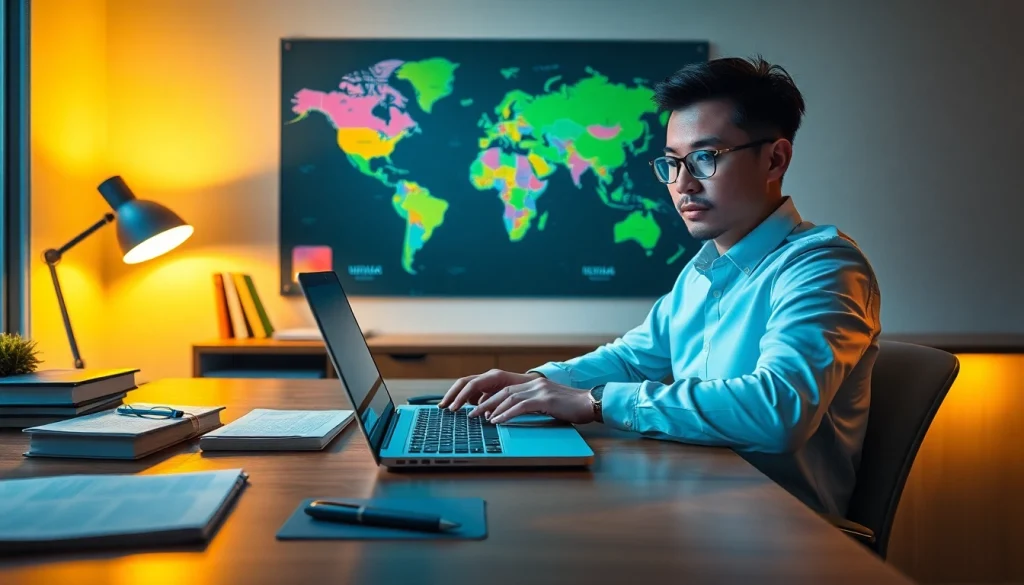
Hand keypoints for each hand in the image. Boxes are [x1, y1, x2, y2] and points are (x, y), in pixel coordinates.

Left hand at [439, 369, 594, 424]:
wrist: (590, 403)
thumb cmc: (569, 408)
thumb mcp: (544, 404)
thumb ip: (526, 405)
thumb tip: (504, 414)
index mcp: (530, 384)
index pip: (501, 387)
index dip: (484, 396)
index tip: (470, 407)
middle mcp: (532, 383)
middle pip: (499, 390)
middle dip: (480, 401)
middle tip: (466, 412)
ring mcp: (539, 389)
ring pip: (507, 397)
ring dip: (490, 408)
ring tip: (476, 417)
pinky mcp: (545, 399)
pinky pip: (521, 406)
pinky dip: (506, 414)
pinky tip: (497, 421)